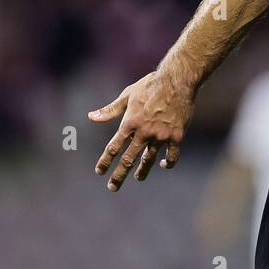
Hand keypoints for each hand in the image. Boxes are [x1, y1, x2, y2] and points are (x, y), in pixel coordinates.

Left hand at [88, 70, 196, 191]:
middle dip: (119, 175)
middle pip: (128, 159)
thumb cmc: (149, 85)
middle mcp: (144, 132)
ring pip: (149, 160)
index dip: (105, 161)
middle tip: (112, 187)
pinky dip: (167, 162)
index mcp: (130, 123)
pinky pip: (172, 155)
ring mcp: (161, 136)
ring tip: (138, 177)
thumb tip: (91, 117)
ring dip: (142, 171)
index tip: (99, 172)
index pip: (113, 147)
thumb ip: (110, 110)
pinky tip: (163, 165)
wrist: (177, 80)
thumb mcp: (127, 95)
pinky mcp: (176, 136)